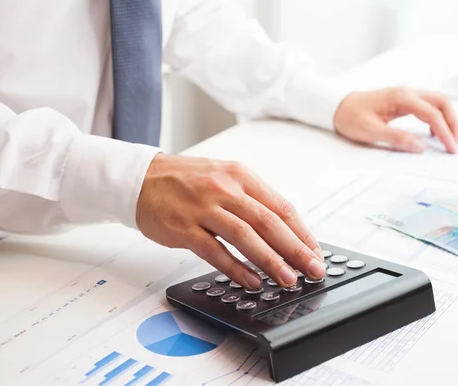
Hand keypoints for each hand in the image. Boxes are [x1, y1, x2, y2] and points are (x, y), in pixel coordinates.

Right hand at [136, 154, 325, 288]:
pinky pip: (215, 251)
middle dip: (295, 250)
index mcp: (241, 176)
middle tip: (313, 270)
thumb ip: (252, 200)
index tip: (315, 253)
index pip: (281, 207)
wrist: (142, 178)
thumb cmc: (187, 181)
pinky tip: (251, 281)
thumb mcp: (224, 177)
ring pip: (245, 237)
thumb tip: (284, 232)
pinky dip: (236, 268)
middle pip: (269, 222)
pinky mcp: (184, 227)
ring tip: (287, 280)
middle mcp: (225, 188)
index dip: (302, 233)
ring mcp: (204, 208)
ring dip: (270, 261)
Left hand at [333, 87, 457, 153]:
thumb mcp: (371, 131)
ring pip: (437, 102)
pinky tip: (433, 133)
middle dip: (453, 123)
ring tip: (448, 140)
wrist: (337, 106)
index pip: (433, 114)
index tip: (451, 149)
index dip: (445, 132)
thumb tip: (420, 147)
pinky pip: (428, 105)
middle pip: (442, 102)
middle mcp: (407, 92)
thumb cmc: (350, 116)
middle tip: (454, 144)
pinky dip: (436, 117)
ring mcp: (406, 94)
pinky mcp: (403, 100)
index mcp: (401, 97)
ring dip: (447, 119)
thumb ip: (396, 138)